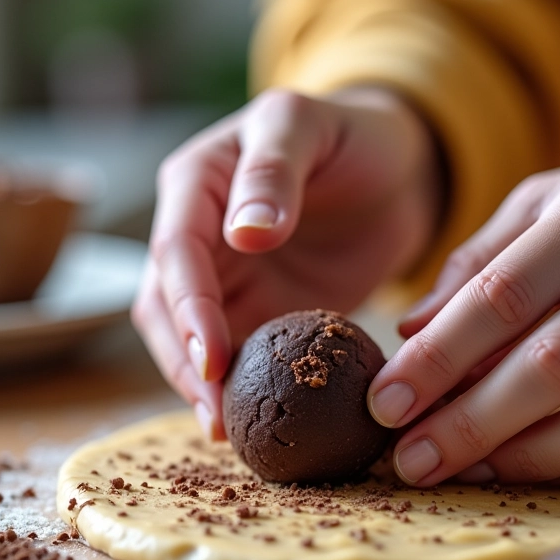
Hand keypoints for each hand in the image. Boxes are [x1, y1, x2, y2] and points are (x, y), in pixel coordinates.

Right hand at [133, 87, 440, 438]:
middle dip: (185, 361)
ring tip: (228, 431)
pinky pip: (238, 351)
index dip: (188, 307)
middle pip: (166, 305)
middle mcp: (200, 234)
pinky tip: (254, 416)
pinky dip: (239, 385)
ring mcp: (226, 276)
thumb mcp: (308, 127)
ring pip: (190, 337)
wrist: (392, 171)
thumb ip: (274, 171)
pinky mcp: (258, 308)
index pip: (176, 250)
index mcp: (197, 183)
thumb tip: (244, 234)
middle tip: (215, 417)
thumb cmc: (351, 134)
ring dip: (201, 385)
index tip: (214, 359)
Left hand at [368, 143, 559, 485]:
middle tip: (412, 461)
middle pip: (552, 366)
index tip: (385, 404)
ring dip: (531, 458)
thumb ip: (479, 264)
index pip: (499, 297)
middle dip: (471, 425)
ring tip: (468, 471)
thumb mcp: (546, 204)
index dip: (436, 359)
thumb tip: (411, 330)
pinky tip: (537, 468)